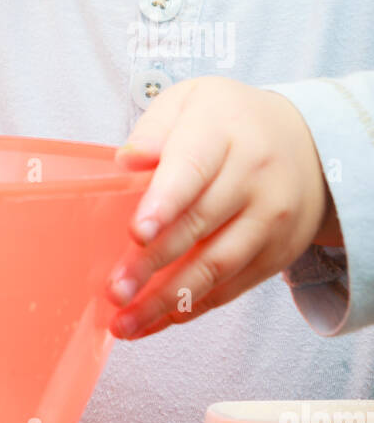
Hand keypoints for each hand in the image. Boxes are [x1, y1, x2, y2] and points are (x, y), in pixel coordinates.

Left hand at [104, 76, 339, 339]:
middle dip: (153, 264)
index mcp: (222, 132)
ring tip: (125, 321)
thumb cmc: (228, 121)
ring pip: (216, 266)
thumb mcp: (191, 101)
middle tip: (115, 290)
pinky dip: (193, 308)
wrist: (307, 145)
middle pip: (199, 225)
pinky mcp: (277, 253)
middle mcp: (252, 177)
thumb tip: (128, 159)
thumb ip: (156, 127)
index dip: (164, 203)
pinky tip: (156, 319)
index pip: (192, 170)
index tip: (138, 233)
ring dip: (168, 300)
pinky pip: (232, 287)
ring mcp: (270, 219)